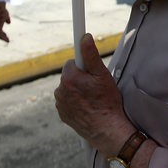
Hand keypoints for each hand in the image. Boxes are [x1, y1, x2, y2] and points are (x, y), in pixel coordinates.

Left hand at [55, 34, 133, 153]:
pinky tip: (87, 107)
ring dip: (78, 91)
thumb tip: (84, 37)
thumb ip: (91, 54)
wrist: (107, 130)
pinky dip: (75, 102)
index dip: (83, 65)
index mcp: (69, 78)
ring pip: (68, 89)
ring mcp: (60, 104)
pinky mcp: (62, 114)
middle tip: (95, 87)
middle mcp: (60, 90)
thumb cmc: (107, 102)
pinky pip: (67, 102)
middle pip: (70, 76)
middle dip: (81, 79)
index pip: (72, 62)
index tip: (87, 68)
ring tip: (93, 98)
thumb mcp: (102, 75)